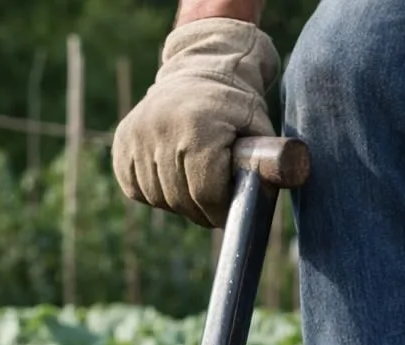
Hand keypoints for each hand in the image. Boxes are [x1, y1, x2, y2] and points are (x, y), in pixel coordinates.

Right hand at [112, 18, 279, 227]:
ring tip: (196, 184)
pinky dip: (156, 192)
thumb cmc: (238, 107)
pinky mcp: (122, 143)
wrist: (200, 71)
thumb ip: (271, 162)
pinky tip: (173, 175)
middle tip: (215, 205)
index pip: (206, 192)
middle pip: (181, 199)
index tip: (229, 213)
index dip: (220, 211)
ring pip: (158, 198)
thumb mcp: (261, 129)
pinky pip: (136, 189)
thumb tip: (282, 187)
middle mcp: (161, 128)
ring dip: (179, 203)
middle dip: (202, 211)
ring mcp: (137, 135)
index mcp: (198, 126)